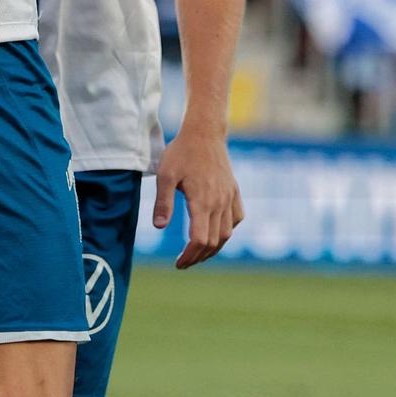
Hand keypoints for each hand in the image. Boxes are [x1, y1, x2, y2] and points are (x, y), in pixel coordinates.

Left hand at [156, 126, 243, 269]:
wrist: (204, 132)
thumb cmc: (181, 152)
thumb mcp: (165, 175)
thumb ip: (162, 202)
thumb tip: (159, 227)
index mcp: (202, 201)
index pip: (200, 240)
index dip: (190, 256)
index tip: (179, 263)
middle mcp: (219, 203)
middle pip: (214, 242)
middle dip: (199, 257)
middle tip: (184, 262)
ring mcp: (229, 197)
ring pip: (227, 233)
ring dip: (213, 248)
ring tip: (197, 253)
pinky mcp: (234, 191)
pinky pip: (236, 219)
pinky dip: (227, 231)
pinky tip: (216, 232)